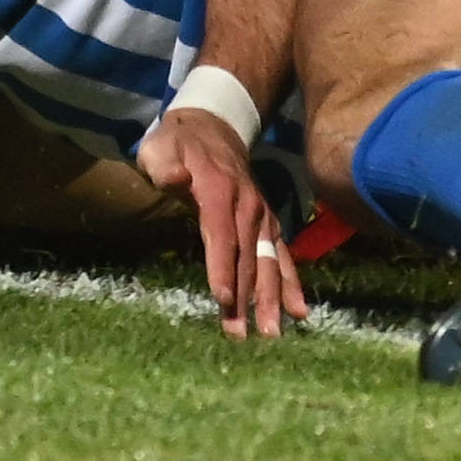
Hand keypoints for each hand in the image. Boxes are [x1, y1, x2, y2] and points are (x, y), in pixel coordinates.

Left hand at [135, 105, 306, 337]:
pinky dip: (292, 283)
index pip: (221, 235)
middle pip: (247, 257)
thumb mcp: (162, 147)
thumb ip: (165, 165)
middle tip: (242, 335)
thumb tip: (177, 180)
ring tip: (272, 333)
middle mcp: (247, 206)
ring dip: (271, 298)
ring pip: (269, 261)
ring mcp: (261, 216)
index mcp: (219, 191)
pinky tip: (299, 312)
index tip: (223, 300)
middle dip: (245, 297)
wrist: (214, 125)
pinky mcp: (268, 224)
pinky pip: (283, 256)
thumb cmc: (180, 143)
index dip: (222, 268)